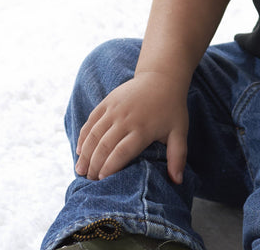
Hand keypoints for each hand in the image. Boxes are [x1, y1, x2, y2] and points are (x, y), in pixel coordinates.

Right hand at [74, 71, 188, 183]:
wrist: (162, 77)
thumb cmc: (172, 108)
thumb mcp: (179, 131)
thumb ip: (178, 156)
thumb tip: (177, 181)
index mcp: (143, 129)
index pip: (121, 152)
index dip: (110, 167)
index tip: (101, 181)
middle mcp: (126, 118)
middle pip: (104, 146)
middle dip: (94, 165)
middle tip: (89, 181)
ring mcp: (114, 108)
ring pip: (94, 134)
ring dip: (85, 153)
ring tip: (80, 170)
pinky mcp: (108, 101)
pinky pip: (91, 120)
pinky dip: (83, 136)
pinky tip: (79, 150)